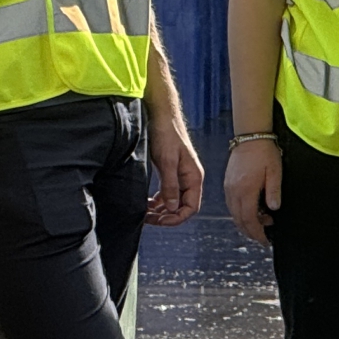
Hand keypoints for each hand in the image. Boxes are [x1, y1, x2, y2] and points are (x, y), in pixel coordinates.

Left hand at [144, 101, 203, 226]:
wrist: (162, 116)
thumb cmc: (166, 135)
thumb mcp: (167, 161)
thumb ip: (170, 185)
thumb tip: (172, 208)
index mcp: (193, 177)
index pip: (191, 207)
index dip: (176, 218)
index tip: (159, 221)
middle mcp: (189, 179)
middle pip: (182, 207)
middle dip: (166, 216)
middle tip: (146, 219)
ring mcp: (180, 176)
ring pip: (173, 201)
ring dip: (160, 210)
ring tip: (144, 212)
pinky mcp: (171, 172)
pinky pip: (167, 193)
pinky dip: (157, 201)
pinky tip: (146, 202)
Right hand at [223, 135, 282, 245]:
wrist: (250, 137)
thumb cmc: (265, 153)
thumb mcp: (275, 172)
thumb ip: (274, 192)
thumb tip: (274, 209)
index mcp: (245, 190)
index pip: (249, 219)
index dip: (257, 233)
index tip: (265, 241)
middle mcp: (233, 191)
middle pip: (239, 220)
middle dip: (251, 231)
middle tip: (264, 237)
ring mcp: (228, 188)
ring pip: (234, 213)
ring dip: (246, 222)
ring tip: (262, 224)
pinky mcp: (228, 184)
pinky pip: (232, 204)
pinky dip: (241, 212)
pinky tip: (253, 211)